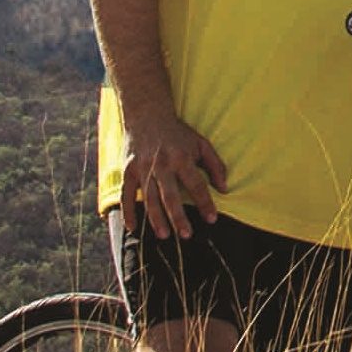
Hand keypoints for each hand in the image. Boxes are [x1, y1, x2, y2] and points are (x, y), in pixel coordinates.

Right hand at [121, 114, 227, 240]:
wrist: (147, 115)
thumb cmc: (179, 133)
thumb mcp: (201, 144)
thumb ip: (216, 165)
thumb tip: (225, 189)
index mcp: (182, 158)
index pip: (196, 185)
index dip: (205, 202)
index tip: (212, 219)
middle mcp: (162, 164)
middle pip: (170, 195)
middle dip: (178, 217)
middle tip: (186, 235)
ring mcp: (143, 168)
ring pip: (149, 198)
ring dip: (156, 218)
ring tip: (164, 236)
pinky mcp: (129, 170)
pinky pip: (127, 194)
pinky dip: (128, 211)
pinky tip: (133, 227)